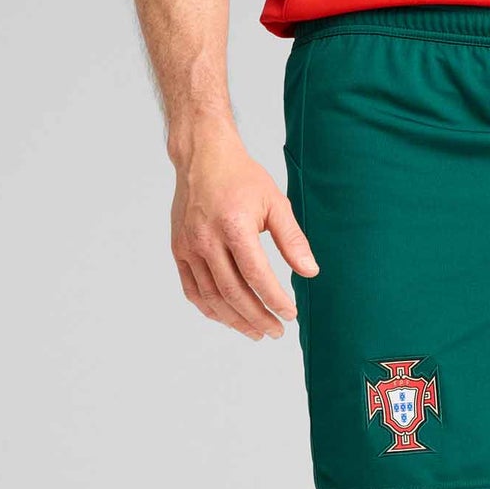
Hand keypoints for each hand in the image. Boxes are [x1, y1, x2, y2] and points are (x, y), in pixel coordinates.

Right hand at [169, 126, 318, 339]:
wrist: (202, 156)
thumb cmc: (241, 177)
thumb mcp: (275, 202)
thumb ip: (293, 240)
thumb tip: (310, 272)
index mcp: (234, 226)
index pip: (256, 275)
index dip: (274, 299)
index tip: (290, 314)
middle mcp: (206, 239)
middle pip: (233, 293)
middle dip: (257, 317)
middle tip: (277, 331)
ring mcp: (189, 246)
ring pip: (211, 297)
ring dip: (235, 320)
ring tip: (257, 332)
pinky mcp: (179, 250)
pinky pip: (192, 290)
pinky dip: (210, 309)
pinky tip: (229, 318)